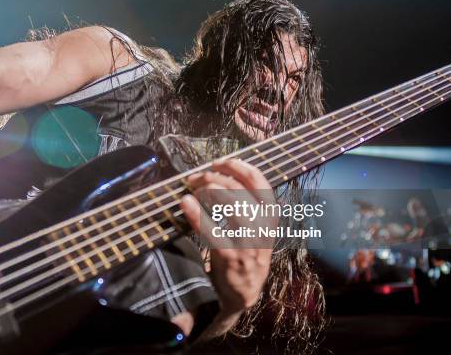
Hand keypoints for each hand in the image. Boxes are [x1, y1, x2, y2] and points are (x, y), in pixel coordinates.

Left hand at [180, 159, 274, 314]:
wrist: (244, 292)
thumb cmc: (246, 251)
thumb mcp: (257, 226)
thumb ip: (247, 202)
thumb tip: (221, 172)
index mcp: (269, 215)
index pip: (258, 180)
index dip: (237, 166)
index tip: (217, 162)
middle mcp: (262, 226)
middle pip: (238, 189)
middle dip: (213, 177)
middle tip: (194, 178)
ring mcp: (248, 242)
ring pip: (229, 203)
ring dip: (206, 190)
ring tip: (192, 189)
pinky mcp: (231, 256)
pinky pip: (212, 230)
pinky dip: (197, 214)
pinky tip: (185, 203)